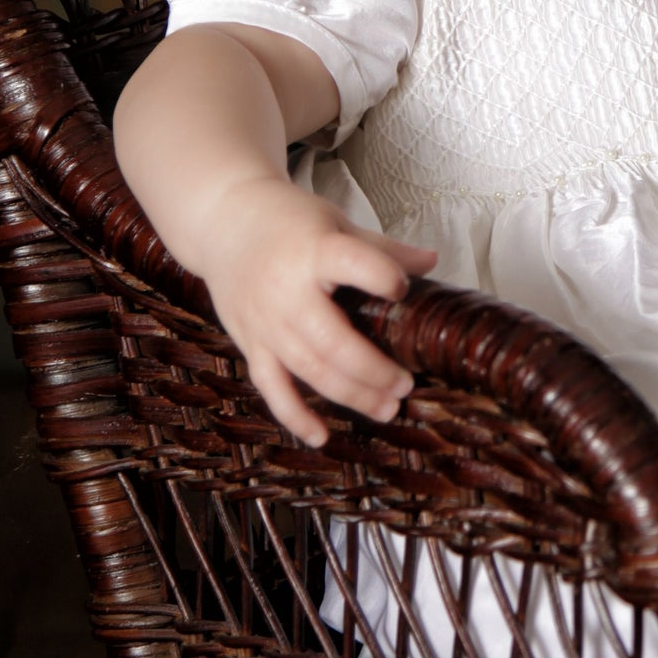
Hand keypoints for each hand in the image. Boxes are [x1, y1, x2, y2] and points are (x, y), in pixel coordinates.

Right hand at [195, 177, 437, 447]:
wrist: (224, 222)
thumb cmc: (290, 221)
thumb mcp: (336, 223)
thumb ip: (381, 250)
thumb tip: (433, 261)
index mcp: (314, 250)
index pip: (351, 262)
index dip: (381, 276)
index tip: (402, 289)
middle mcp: (287, 290)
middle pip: (333, 341)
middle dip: (374, 370)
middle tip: (407, 385)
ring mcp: (266, 322)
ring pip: (310, 370)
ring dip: (351, 394)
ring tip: (388, 408)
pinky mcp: (250, 343)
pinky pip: (272, 387)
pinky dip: (295, 415)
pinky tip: (321, 436)